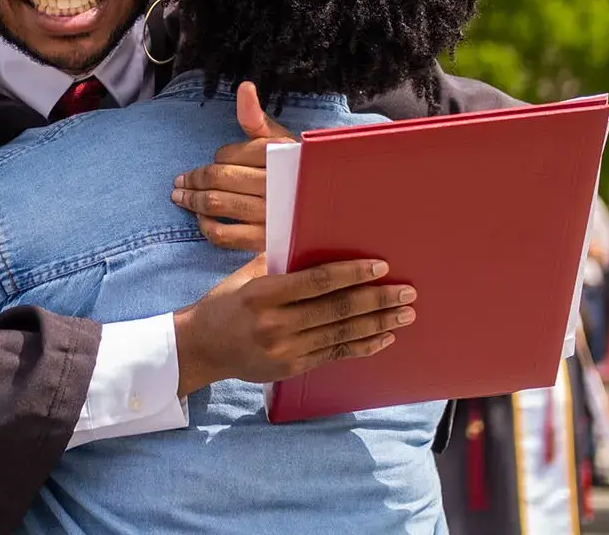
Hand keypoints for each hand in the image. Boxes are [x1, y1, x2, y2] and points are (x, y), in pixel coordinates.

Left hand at [172, 82, 295, 251]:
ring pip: (217, 204)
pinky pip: (224, 235)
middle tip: (179, 182)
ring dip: (192, 201)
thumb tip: (244, 87)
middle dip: (193, 179)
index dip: (216, 158)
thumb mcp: (280, 141)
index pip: (230, 155)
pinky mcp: (264, 241)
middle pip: (218, 178)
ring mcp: (269, 215)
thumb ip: (256, 117)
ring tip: (181, 197)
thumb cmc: (295, 171)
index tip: (211, 162)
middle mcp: (273, 184)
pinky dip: (206, 227)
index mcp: (277, 155)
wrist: (326, 209)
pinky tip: (202, 220)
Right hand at [173, 255, 415, 396]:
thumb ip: (280, 262)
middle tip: (406, 292)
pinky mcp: (292, 368)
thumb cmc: (226, 303)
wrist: (202, 347)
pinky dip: (362, 346)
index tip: (380, 267)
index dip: (351, 274)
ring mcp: (285, 349)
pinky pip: (334, 354)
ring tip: (404, 314)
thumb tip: (317, 240)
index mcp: (263, 294)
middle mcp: (275, 324)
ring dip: (378, 324)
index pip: (316, 282)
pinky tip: (383, 338)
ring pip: (341, 334)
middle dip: (376, 300)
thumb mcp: (246, 276)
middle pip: (336, 310)